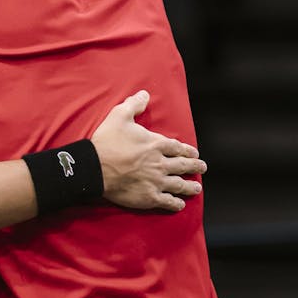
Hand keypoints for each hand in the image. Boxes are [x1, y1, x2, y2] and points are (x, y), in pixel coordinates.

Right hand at [91, 90, 205, 211]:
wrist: (95, 167)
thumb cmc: (107, 141)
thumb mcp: (118, 116)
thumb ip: (133, 105)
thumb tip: (145, 93)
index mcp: (155, 144)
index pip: (178, 147)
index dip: (187, 150)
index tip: (194, 153)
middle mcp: (160, 163)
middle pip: (183, 165)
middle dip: (195, 166)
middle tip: (202, 167)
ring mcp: (156, 181)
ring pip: (179, 184)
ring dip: (190, 186)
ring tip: (196, 187)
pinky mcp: (148, 196)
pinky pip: (167, 201)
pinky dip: (176, 203)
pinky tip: (180, 204)